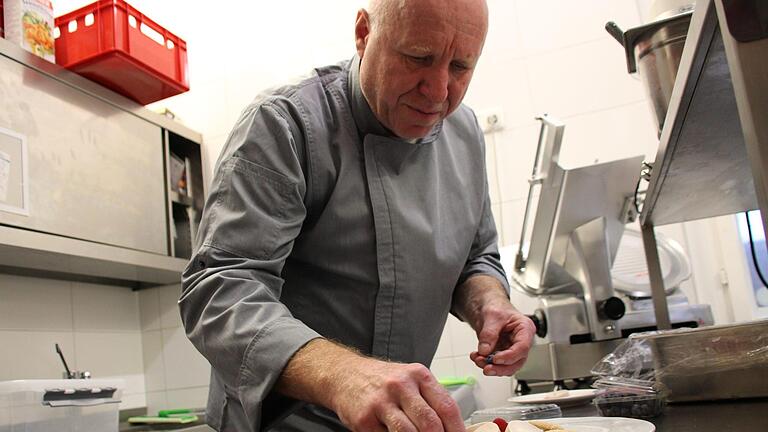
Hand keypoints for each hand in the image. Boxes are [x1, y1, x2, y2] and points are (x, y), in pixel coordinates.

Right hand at [331, 357, 465, 431]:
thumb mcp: (410, 380)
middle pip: (430, 424)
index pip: (447, 407)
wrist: (345, 375)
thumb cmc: (383, 381)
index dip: (458, 430)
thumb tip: (453, 428)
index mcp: (418, 375)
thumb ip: (430, 400)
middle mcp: (400, 386)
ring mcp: (381, 403)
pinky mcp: (364, 420)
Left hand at [468, 298, 534, 375]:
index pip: (522, 347)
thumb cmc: (496, 306)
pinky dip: (486, 363)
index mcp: (525, 328)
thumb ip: (489, 333)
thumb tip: (484, 350)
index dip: (509, 356)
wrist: (487, 306)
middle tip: (486, 368)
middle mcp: (521, 341)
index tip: (496, 359)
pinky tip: (477, 357)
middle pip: (517, 361)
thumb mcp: (492, 316)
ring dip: (492, 367)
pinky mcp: (502, 353)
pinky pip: (496, 364)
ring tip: (478, 360)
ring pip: (507, 366)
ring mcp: (512, 349)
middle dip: (500, 367)